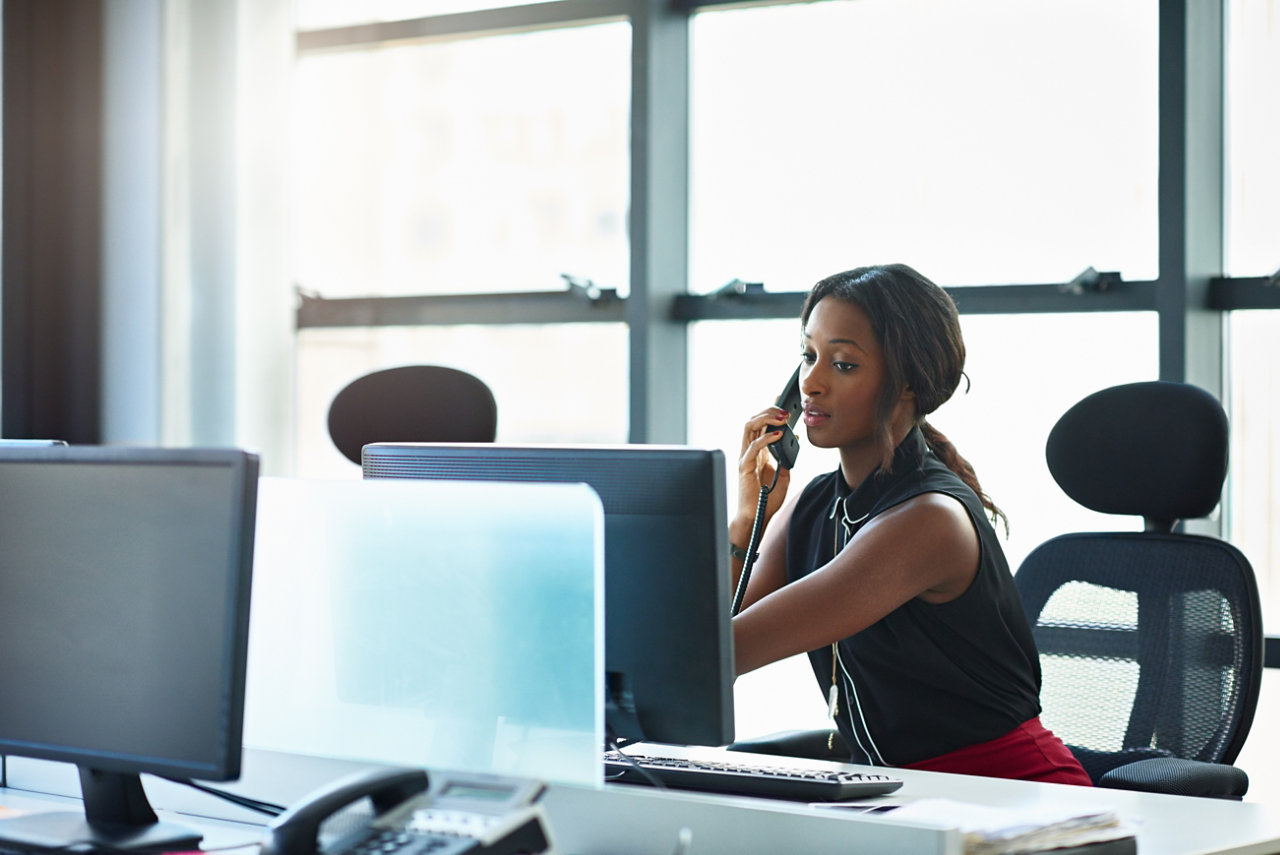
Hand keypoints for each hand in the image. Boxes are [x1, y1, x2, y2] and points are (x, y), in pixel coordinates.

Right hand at [732, 407, 792, 545]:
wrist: (756, 517)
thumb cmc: (767, 498)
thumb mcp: (782, 473)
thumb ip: (785, 456)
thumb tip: (793, 439)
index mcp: (757, 451)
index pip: (760, 424)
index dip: (769, 411)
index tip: (782, 402)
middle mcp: (748, 451)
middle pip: (753, 421)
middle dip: (769, 411)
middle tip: (785, 411)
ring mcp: (745, 457)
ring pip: (749, 427)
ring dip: (765, 419)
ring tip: (781, 418)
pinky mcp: (744, 467)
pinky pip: (753, 447)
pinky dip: (765, 439)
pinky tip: (778, 435)